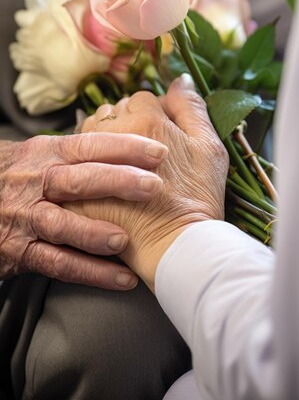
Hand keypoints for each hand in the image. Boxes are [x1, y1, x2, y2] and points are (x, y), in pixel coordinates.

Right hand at [0, 132, 166, 289]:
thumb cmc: (15, 175)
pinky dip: (92, 273)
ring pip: (63, 224)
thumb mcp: (38, 155)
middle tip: (154, 187)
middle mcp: (35, 184)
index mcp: (44, 154)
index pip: (87, 146)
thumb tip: (128, 143)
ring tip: (126, 240)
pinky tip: (123, 279)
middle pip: (79, 180)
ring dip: (96, 233)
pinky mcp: (20, 252)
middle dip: (118, 182)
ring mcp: (27, 218)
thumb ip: (76, 153)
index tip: (158, 152)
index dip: (124, 147)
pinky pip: (58, 264)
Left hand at [66, 75, 228, 290]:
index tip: (161, 139)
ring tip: (122, 166)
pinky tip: (104, 182)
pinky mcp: (78, 185)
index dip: (154, 115)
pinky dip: (87, 165)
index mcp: (147, 120)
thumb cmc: (198, 197)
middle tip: (143, 155)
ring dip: (104, 142)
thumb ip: (192, 107)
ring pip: (90, 133)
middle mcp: (114, 133)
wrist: (176, 246)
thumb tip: (178, 79)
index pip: (141, 98)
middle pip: (112, 111)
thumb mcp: (210, 147)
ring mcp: (92, 159)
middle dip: (127, 125)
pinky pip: (75, 162)